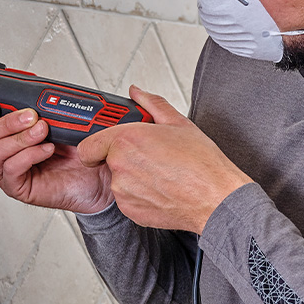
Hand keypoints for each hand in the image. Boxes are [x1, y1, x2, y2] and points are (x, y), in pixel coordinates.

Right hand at [0, 102, 113, 213]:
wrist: (98, 174)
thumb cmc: (79, 149)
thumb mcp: (60, 119)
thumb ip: (43, 105)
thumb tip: (35, 92)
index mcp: (7, 132)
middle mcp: (5, 151)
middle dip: (5, 122)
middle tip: (30, 116)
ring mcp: (9, 170)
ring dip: (19, 137)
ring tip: (42, 131)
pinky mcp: (19, 187)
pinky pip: (11, 169)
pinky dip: (29, 155)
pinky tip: (46, 149)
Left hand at [77, 85, 251, 233]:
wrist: (215, 197)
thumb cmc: (200, 163)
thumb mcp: (177, 122)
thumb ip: (151, 104)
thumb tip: (137, 92)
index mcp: (126, 141)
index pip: (88, 145)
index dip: (97, 145)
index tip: (106, 145)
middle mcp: (120, 167)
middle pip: (106, 161)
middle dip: (122, 158)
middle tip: (147, 156)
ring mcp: (124, 192)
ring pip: (118, 181)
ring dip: (132, 177)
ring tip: (160, 173)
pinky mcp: (131, 211)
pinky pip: (128, 200)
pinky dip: (140, 195)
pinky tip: (161, 187)